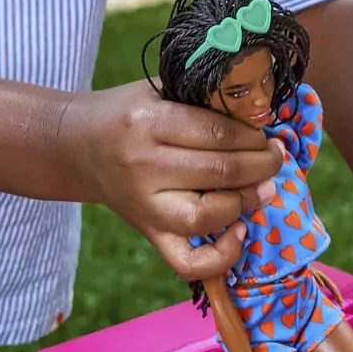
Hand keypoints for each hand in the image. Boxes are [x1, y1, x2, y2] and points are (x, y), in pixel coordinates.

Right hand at [54, 82, 281, 281]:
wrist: (77, 146)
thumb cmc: (126, 112)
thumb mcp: (159, 90)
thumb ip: (204, 99)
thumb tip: (261, 116)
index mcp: (147, 122)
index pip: (217, 132)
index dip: (253, 135)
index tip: (267, 132)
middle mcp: (143, 167)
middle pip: (220, 172)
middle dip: (262, 165)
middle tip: (275, 157)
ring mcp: (145, 206)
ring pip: (208, 216)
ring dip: (247, 202)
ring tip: (263, 188)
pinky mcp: (148, 233)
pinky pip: (188, 262)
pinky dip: (222, 256)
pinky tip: (240, 232)